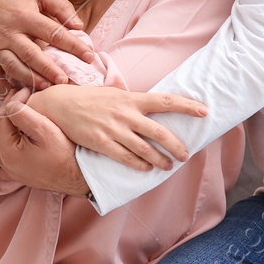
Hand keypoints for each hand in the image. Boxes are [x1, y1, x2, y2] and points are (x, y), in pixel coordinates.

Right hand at [0, 0, 94, 89]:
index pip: (52, 32)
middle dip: (48, 69)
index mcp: (24, 16)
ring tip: (47, 87)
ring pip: (14, 67)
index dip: (72, 45)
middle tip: (65, 80)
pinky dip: (8, 86)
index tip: (88, 56)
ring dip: (31, 79)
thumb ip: (60, 6)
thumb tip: (79, 26)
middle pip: (31, 54)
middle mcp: (9, 33)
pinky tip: (21, 92)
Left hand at [0, 89, 88, 196]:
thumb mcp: (44, 129)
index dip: (13, 101)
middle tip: (13, 94)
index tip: (26, 90)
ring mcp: (12, 171)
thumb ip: (22, 114)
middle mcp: (5, 162)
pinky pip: (1, 172)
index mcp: (7, 150)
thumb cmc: (64, 153)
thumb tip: (10, 105)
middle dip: (3, 110)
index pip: (4, 118)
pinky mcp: (22, 177)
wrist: (80, 177)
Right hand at [25, 84, 205, 171]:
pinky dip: (139, 165)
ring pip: (145, 149)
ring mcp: (114, 130)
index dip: (187, 107)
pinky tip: (146, 169)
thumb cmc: (88, 99)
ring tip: (168, 166)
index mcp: (131, 99)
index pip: (165, 100)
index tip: (204, 112)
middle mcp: (125, 114)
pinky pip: (125, 158)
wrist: (60, 105)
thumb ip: (132, 101)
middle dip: (176, 145)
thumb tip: (151, 106)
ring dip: (160, 160)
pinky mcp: (101, 143)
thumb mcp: (113, 93)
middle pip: (159, 132)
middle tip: (185, 155)